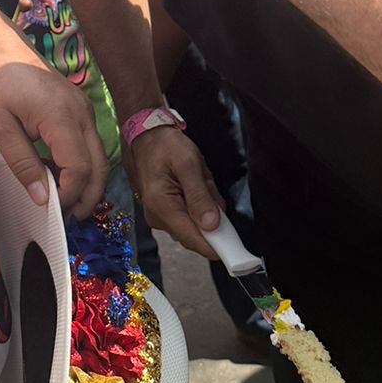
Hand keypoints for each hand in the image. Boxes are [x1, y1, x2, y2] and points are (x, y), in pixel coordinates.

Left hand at [0, 57, 107, 216]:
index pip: (79, 166)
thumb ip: (22, 163)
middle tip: (68, 218)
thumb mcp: (0, 126)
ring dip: (86, 182)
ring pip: (99, 157)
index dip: (69, 194)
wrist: (4, 52)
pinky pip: (90, 145)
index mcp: (62, 116)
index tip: (51, 209)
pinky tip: (57, 174)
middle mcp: (82, 113)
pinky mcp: (82, 112)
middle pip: (99, 165)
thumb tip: (43, 200)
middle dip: (87, 196)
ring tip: (62, 201)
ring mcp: (86, 111)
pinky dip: (81, 165)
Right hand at [127, 126, 225, 257]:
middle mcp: (157, 218)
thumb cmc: (166, 146)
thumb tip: (212, 225)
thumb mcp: (188, 163)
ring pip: (193, 228)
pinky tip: (195, 189)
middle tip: (211, 190)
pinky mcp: (162, 214)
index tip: (236, 246)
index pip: (193, 239)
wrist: (146, 137)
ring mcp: (159, 217)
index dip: (216, 246)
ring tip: (201, 184)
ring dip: (204, 212)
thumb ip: (200, 195)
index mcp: (162, 206)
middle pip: (194, 236)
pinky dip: (198, 208)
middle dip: (211, 220)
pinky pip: (187, 220)